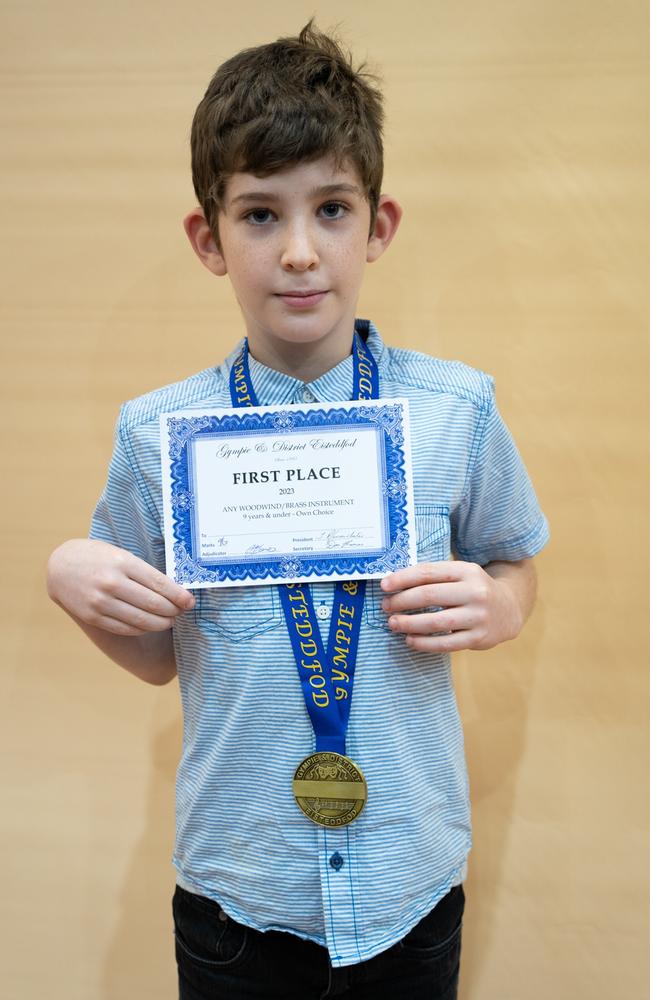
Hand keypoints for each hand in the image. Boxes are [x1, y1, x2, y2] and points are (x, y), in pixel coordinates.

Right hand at [47, 538, 194, 636]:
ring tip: (169, 621)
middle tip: (182, 612)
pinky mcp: (93, 617)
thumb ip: (143, 571)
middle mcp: (111, 583)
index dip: (179, 596)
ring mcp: (100, 602)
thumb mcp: (121, 554)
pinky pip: (125, 628)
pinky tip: (149, 625)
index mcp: (122, 563)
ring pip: (141, 620)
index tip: (190, 602)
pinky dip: (142, 629)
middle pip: (153, 604)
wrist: (61, 566)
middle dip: (173, 611)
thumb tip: (174, 591)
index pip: (159, 583)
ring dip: (161, 623)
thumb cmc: (98, 557)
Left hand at [380, 560, 528, 652]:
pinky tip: (410, 640)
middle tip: (386, 606)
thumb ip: (434, 577)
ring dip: (409, 623)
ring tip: (393, 624)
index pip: (428, 572)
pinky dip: (425, 643)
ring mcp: (479, 616)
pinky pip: (446, 643)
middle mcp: (475, 591)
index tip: (384, 585)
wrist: (509, 609)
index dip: (403, 578)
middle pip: (430, 595)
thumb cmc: (473, 590)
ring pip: (436, 622)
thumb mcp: (461, 575)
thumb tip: (394, 583)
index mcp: (467, 570)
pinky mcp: (479, 637)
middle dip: (402, 601)